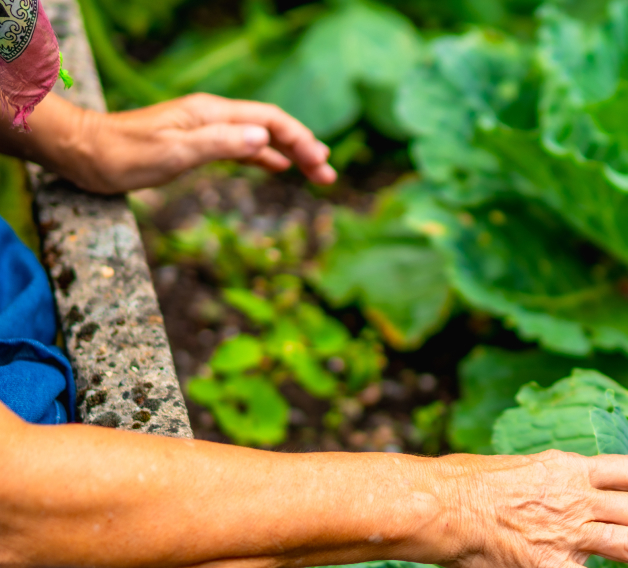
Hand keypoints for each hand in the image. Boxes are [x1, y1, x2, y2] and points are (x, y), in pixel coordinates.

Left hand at [47, 93, 336, 193]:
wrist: (83, 153)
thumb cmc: (124, 156)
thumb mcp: (174, 153)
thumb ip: (220, 144)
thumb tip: (264, 138)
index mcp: (212, 115)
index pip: (270, 121)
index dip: (301, 140)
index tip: (321, 165)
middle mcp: (212, 117)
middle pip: (271, 127)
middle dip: (304, 148)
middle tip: (328, 176)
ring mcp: (205, 130)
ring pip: (260, 137)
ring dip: (290, 154)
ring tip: (315, 173)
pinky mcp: (196, 144)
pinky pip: (242, 147)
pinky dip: (265, 156)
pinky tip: (277, 167)